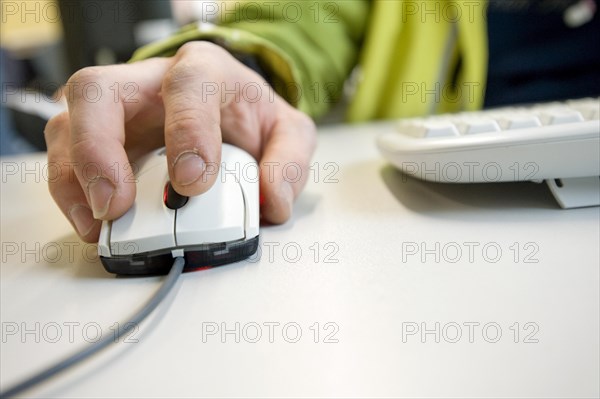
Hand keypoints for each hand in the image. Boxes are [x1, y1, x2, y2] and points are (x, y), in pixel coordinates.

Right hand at [45, 42, 315, 242]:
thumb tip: (272, 201)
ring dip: (76, 178)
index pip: (187, 83)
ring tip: (100, 222)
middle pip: (98, 91)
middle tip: (118, 203)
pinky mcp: (97, 139)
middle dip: (99, 149)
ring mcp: (117, 110)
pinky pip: (65, 158)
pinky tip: (92, 223)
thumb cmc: (250, 117)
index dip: (187, 129)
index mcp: (203, 70)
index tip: (193, 182)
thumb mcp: (288, 132)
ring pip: (69, 124)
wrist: (230, 114)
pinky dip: (72, 193)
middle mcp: (148, 82)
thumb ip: (288, 160)